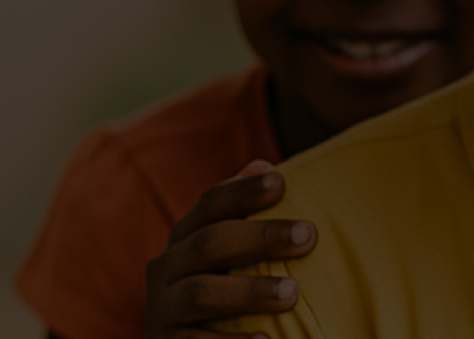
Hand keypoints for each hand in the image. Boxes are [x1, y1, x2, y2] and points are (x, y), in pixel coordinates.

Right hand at [143, 160, 317, 338]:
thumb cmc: (222, 292)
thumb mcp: (226, 254)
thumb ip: (243, 214)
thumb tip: (264, 165)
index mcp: (185, 238)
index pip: (210, 205)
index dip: (242, 191)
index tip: (281, 182)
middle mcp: (167, 268)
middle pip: (209, 243)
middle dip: (260, 236)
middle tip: (309, 236)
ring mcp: (164, 308)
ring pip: (201, 292)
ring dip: (248, 291)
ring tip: (293, 293)